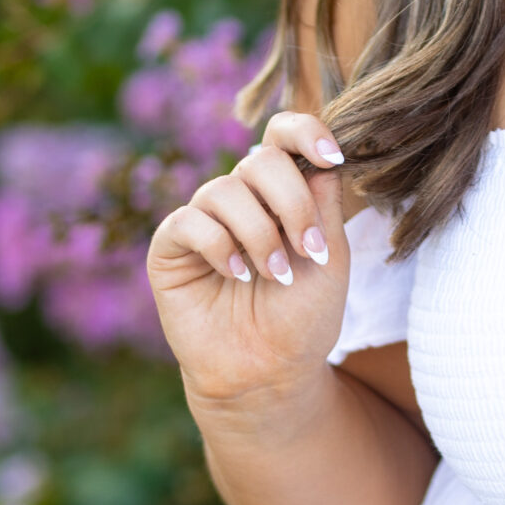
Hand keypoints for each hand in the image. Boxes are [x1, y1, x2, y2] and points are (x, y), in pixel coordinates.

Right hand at [147, 109, 350, 407]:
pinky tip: (237, 275)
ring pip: (225, 190)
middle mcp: (241, 197)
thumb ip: (324, 203)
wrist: (269, 372)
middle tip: (308, 250)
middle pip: (261, 159)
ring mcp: (204, 219)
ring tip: (275, 275)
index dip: (306, 132)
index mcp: (281, 191)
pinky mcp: (171, 246)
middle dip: (291, 202)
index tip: (333, 157)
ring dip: (259, 234)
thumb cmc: (302, 316)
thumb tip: (320, 154)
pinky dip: (220, 245)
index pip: (284, 134)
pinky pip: (190, 221)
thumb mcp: (330, 257)